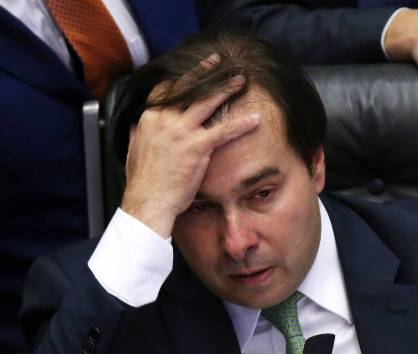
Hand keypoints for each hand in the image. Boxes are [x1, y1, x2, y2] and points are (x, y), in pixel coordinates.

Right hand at [121, 68, 259, 237]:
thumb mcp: (134, 151)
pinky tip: (256, 118)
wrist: (148, 201)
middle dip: (206, 72)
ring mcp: (181, 131)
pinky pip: (224, 131)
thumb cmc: (144, 182)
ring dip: (226, 88)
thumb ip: (139, 134)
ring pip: (207, 102)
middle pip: (189, 88)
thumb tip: (139, 126)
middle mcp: (165, 119)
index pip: (167, 89)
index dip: (182, 78)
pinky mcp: (197, 146)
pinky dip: (242, 124)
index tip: (194, 70)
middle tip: (219, 61)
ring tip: (240, 80)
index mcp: (149, 119)